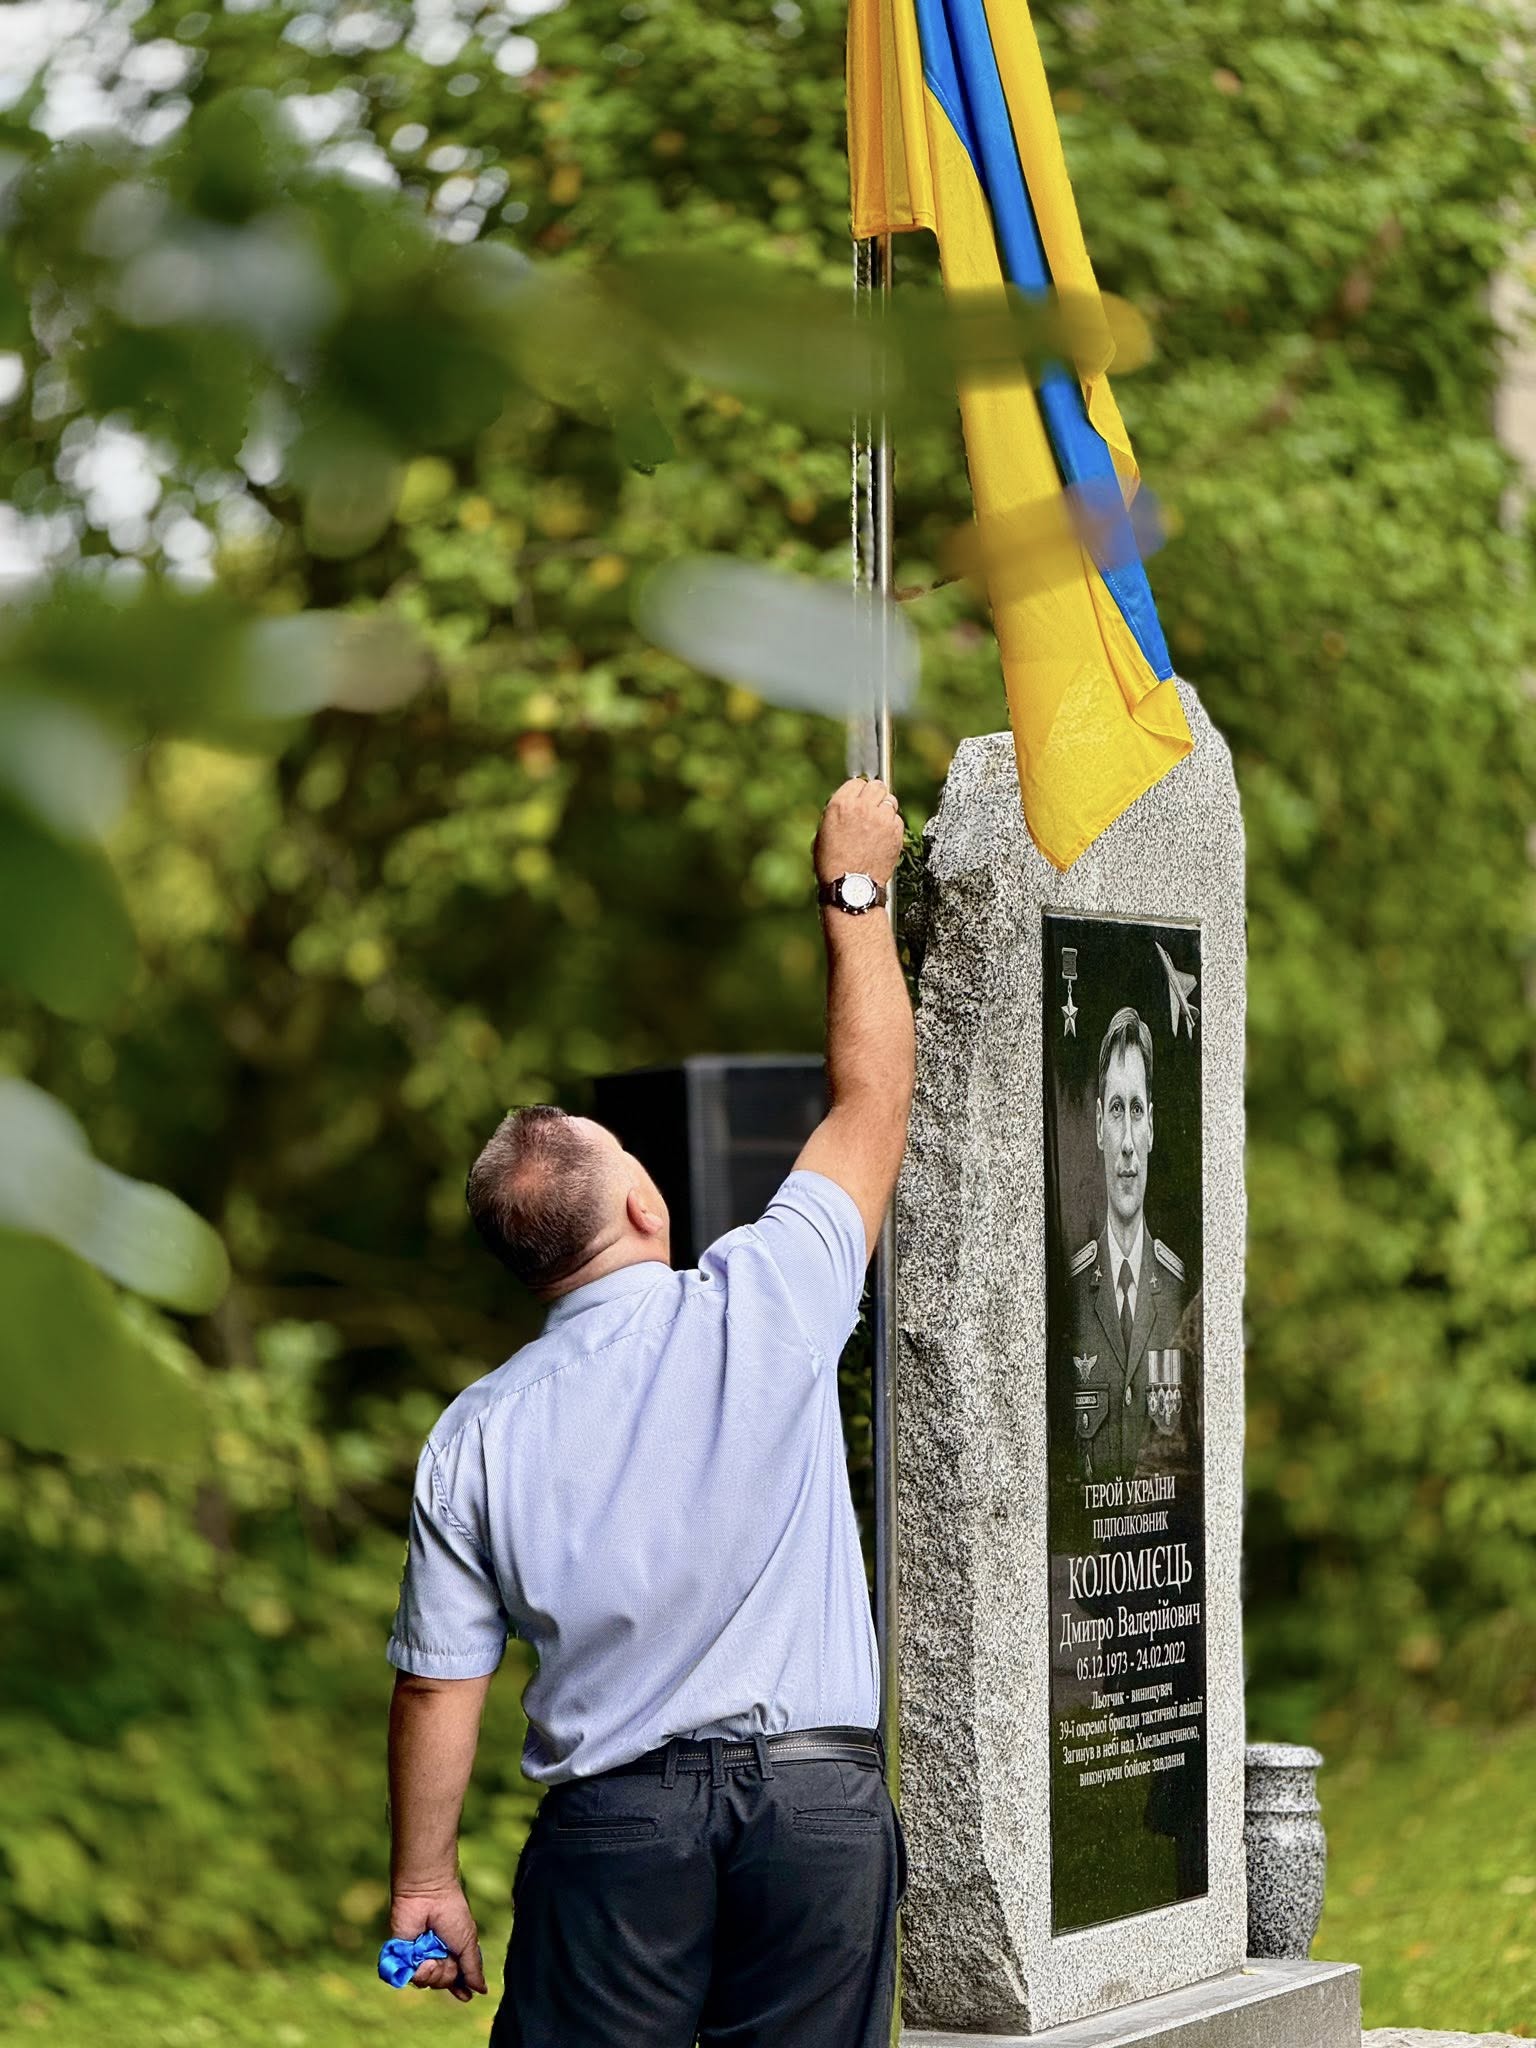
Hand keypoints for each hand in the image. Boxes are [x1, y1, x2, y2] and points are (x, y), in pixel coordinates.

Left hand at [389, 1882, 487, 2001]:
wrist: (428, 1895)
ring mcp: (418, 1956)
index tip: (464, 1996)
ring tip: (431, 1958)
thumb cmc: (452, 1913)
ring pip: (425, 1982)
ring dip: (431, 1974)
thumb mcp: (468, 1942)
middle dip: (446, 1976)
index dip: (459, 1988)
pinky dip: (415, 1973)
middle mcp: (436, 1956)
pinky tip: (422, 1963)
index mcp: (453, 1952)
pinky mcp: (401, 1955)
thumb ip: (473, 1968)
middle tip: (446, 1958)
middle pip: (442, 1983)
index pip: (456, 1977)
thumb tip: (482, 1990)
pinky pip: (406, 1977)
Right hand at [814, 777, 903, 886]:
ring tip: (877, 823)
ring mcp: (882, 819)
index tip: (860, 797)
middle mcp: (863, 807)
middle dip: (875, 794)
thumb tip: (851, 803)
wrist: (851, 885)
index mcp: (841, 805)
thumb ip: (840, 812)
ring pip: (890, 800)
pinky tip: (883, 836)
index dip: (859, 791)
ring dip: (884, 808)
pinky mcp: (896, 831)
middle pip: (877, 786)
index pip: (857, 782)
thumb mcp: (825, 831)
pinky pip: (897, 818)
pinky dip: (892, 824)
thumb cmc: (833, 863)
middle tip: (872, 805)